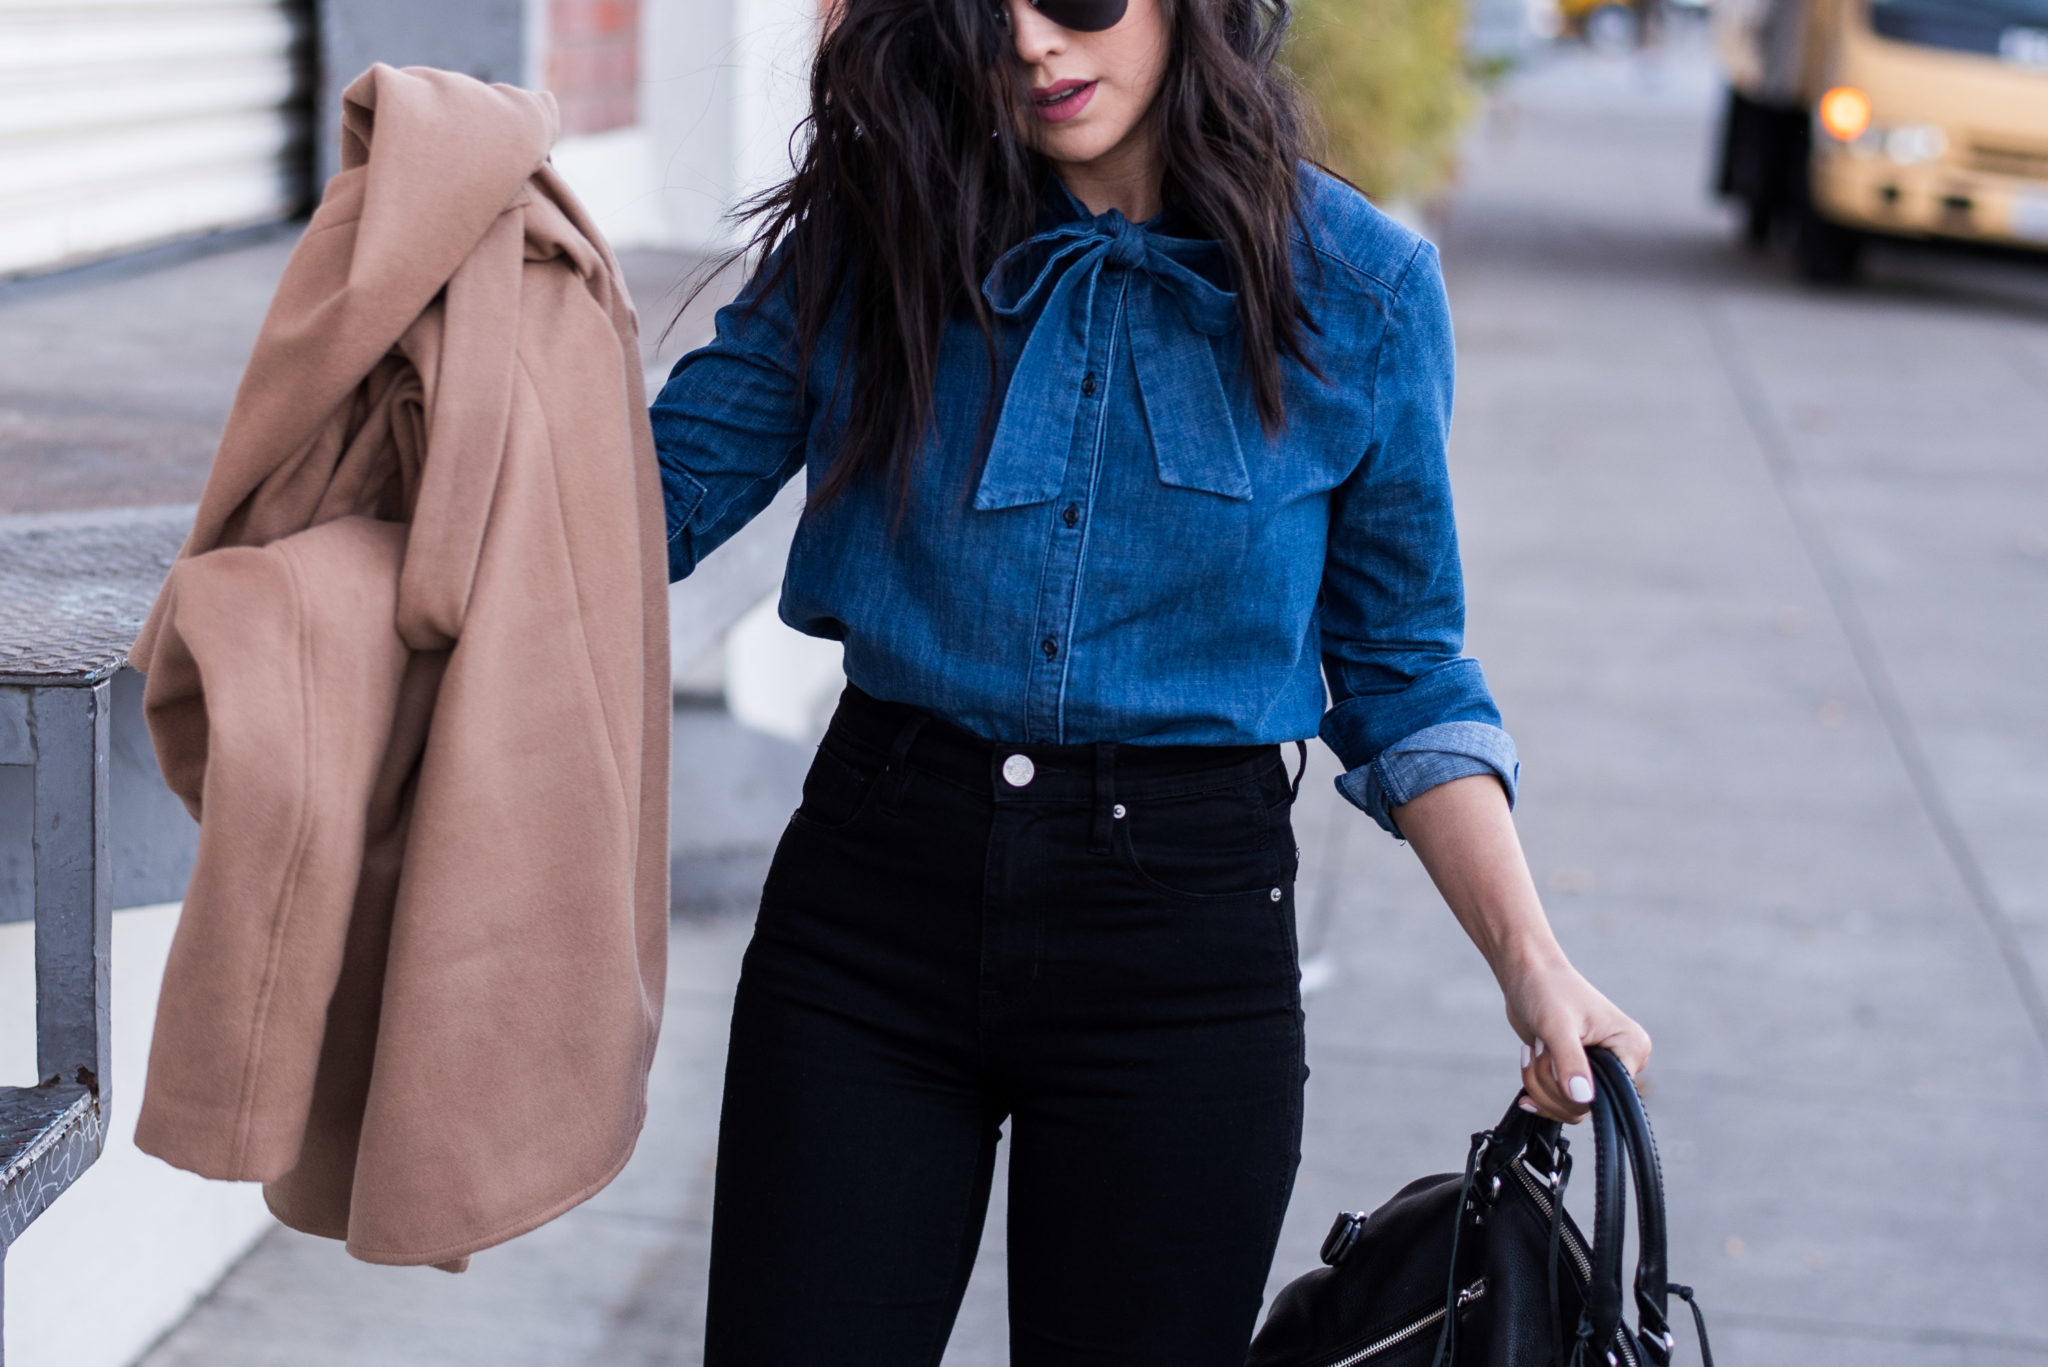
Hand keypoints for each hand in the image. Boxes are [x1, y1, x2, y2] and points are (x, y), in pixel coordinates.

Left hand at [1500, 952, 1650, 1123]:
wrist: (1527, 975)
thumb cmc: (1547, 989)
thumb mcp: (1558, 1026)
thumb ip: (1570, 1062)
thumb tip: (1582, 1099)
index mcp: (1632, 1048)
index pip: (1607, 1095)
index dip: (1571, 1088)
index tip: (1549, 1056)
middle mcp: (1622, 1063)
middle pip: (1585, 1105)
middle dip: (1549, 1083)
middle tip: (1535, 1050)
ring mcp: (1599, 1070)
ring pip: (1569, 1107)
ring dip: (1539, 1084)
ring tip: (1531, 1051)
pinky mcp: (1577, 1074)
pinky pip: (1560, 1103)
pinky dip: (1538, 1090)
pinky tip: (1527, 1068)